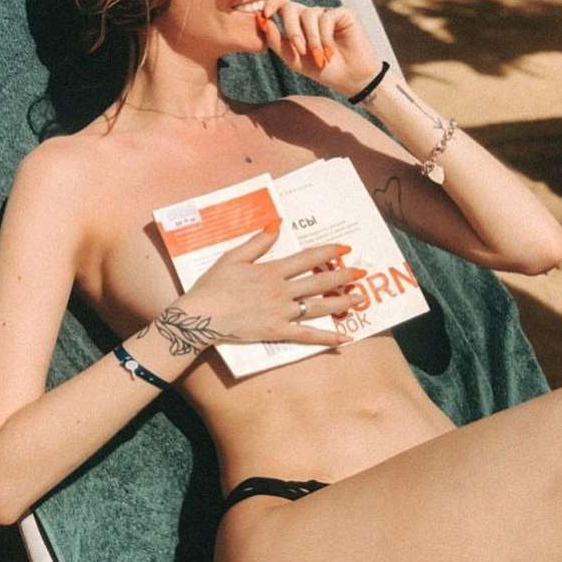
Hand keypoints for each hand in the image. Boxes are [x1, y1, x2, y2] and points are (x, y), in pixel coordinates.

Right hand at [178, 223, 364, 346]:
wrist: (200, 317)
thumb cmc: (213, 285)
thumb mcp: (233, 256)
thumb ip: (258, 241)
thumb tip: (277, 223)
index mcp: (272, 270)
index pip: (307, 258)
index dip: (328, 251)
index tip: (345, 247)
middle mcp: (281, 291)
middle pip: (319, 282)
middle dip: (343, 275)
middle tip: (361, 272)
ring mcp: (281, 313)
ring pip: (318, 306)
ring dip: (341, 302)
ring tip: (359, 298)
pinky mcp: (277, 332)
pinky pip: (307, 336)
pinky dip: (327, 337)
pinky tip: (345, 338)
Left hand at [256, 0, 382, 98]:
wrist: (350, 79)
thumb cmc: (322, 70)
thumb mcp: (293, 59)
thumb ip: (276, 42)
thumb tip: (262, 21)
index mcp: (296, 24)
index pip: (280, 4)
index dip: (271, 4)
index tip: (264, 16)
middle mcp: (310, 15)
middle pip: (291, 8)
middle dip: (292, 30)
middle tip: (301, 51)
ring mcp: (326, 13)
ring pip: (309, 15)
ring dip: (312, 39)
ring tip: (319, 58)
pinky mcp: (343, 14)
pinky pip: (327, 18)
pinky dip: (325, 37)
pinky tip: (330, 52)